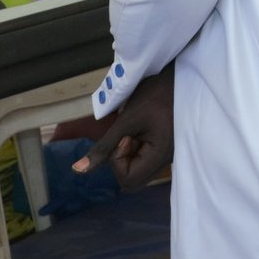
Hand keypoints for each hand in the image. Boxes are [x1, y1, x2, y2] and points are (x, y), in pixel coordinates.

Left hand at [73, 67, 173, 190]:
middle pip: (133, 181)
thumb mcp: (126, 120)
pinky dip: (137, 151)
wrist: (181, 77)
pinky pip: (146, 161)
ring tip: (135, 133)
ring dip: (129, 156)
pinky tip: (141, 132)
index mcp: (160, 155)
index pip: (128, 179)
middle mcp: (167, 161)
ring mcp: (168, 156)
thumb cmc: (155, 96)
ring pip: (139, 172)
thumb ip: (103, 147)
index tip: (124, 137)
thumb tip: (77, 171)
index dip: (117, 161)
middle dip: (122, 162)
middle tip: (127, 137)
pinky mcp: (167, 149)